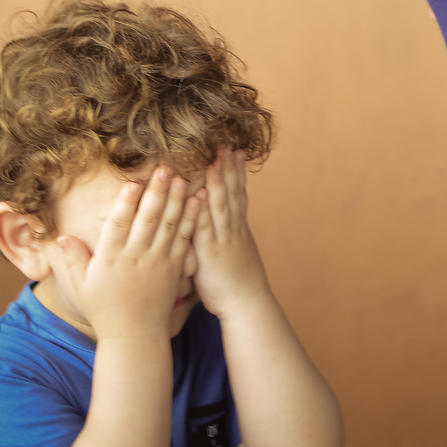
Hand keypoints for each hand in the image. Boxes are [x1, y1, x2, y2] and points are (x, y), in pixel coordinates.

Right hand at [58, 169, 200, 339]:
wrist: (135, 338)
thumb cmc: (105, 311)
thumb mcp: (83, 287)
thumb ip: (74, 260)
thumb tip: (61, 237)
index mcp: (111, 259)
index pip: (119, 224)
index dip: (126, 202)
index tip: (133, 182)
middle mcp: (136, 257)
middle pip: (148, 218)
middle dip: (157, 191)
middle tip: (165, 168)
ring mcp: (157, 262)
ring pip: (169, 225)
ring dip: (176, 199)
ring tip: (182, 177)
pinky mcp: (174, 269)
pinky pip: (183, 240)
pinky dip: (191, 220)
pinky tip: (196, 202)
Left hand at [192, 148, 269, 317]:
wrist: (246, 303)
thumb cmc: (235, 282)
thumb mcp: (235, 253)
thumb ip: (226, 235)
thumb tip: (221, 224)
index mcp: (237, 228)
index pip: (238, 193)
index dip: (237, 172)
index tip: (236, 150)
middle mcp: (232, 229)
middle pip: (232, 192)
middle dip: (229, 167)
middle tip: (227, 143)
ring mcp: (223, 239)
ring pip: (221, 204)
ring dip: (219, 180)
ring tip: (217, 159)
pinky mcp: (211, 253)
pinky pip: (205, 226)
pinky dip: (203, 208)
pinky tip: (200, 192)